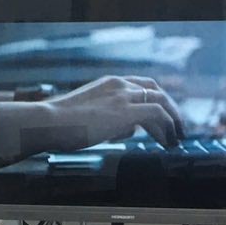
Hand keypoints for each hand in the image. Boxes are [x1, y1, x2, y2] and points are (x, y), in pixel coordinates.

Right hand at [48, 76, 184, 147]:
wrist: (48, 122)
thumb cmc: (60, 124)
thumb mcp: (90, 117)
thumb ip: (112, 120)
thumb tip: (131, 130)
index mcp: (109, 83)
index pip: (141, 85)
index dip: (155, 99)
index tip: (163, 115)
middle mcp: (119, 84)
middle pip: (155, 90)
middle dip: (170, 108)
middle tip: (177, 127)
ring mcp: (124, 96)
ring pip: (161, 101)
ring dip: (173, 120)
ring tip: (177, 138)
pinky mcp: (126, 110)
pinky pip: (158, 113)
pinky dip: (168, 126)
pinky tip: (168, 141)